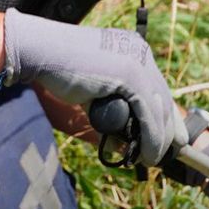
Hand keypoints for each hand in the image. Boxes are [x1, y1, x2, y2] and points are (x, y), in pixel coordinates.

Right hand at [2, 9, 182, 166]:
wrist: (39, 50)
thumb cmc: (56, 66)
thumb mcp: (91, 85)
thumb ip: (107, 103)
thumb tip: (119, 135)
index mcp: (133, 49)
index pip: (157, 87)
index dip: (164, 114)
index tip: (169, 137)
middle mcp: (141, 53)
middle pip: (164, 97)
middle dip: (168, 129)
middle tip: (165, 153)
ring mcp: (138, 63)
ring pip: (159, 109)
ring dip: (159, 140)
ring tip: (151, 159)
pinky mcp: (131, 77)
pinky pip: (148, 115)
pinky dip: (150, 139)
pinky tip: (146, 154)